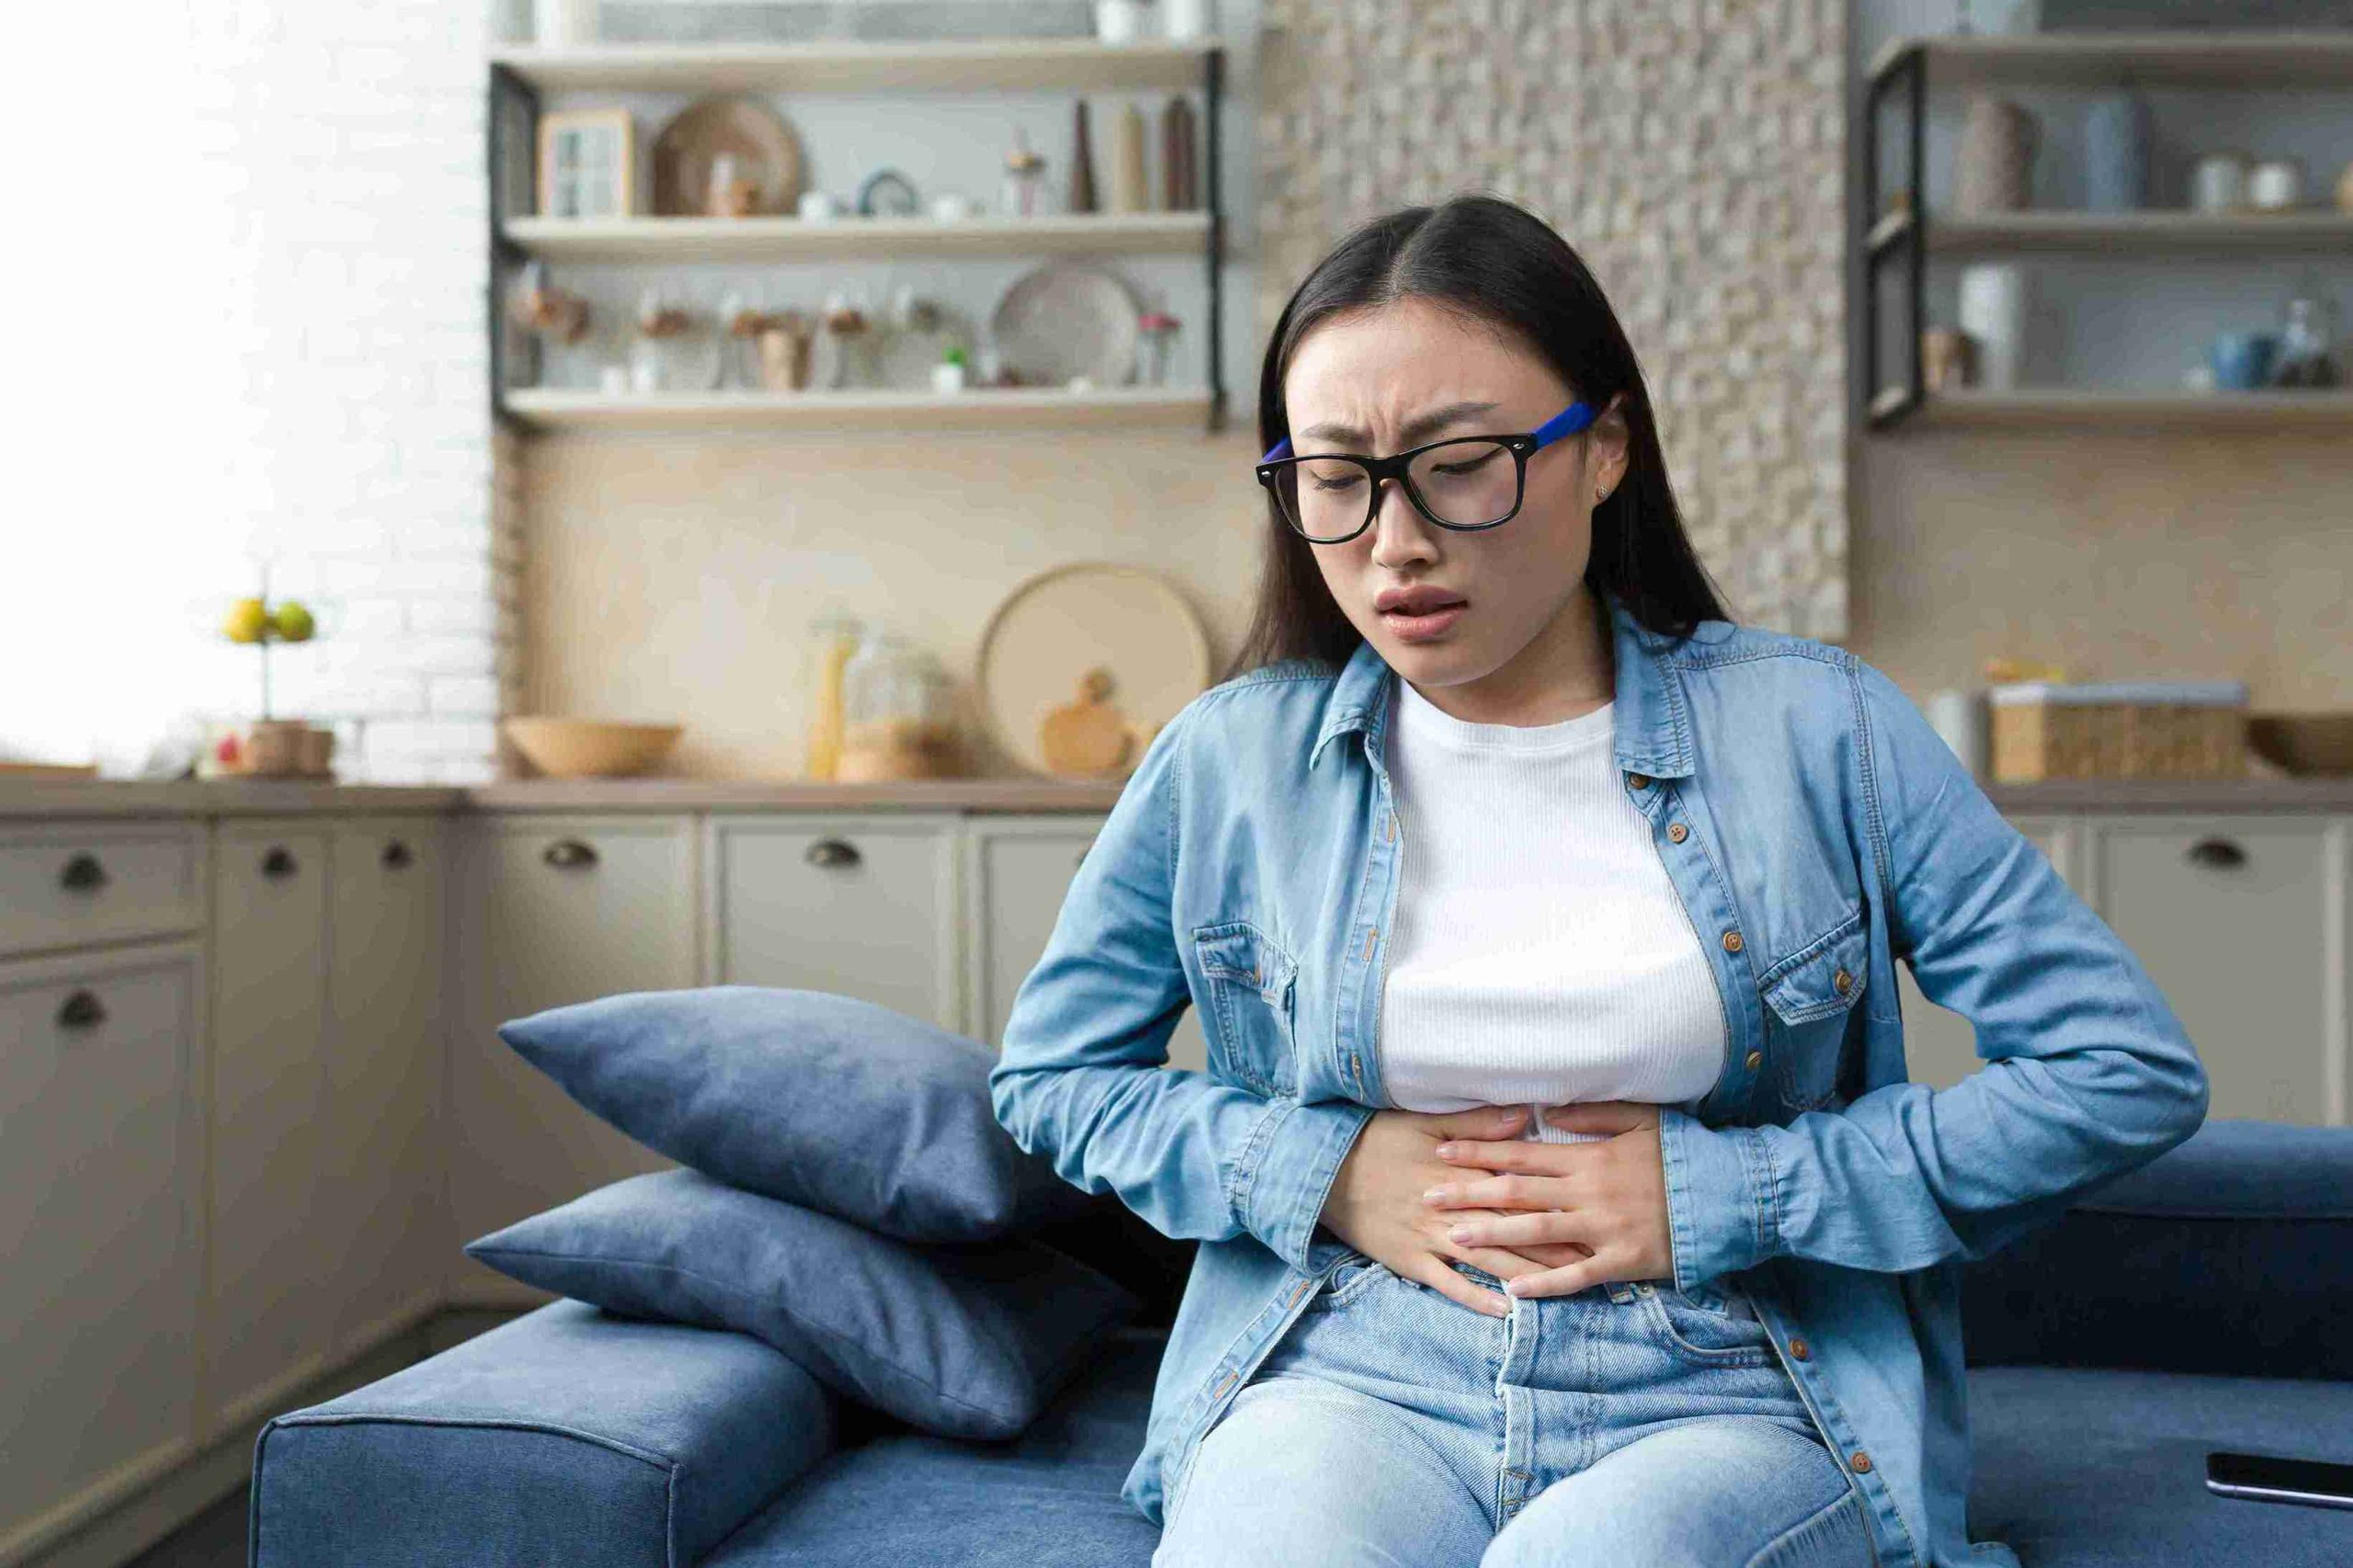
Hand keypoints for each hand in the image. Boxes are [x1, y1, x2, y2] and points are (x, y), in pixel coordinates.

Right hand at [1318, 1104, 1596, 1317]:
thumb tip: (1525, 1116)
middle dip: (1556, 1241)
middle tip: (1597, 1252)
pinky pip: (1449, 1285)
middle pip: (1512, 1226)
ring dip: (1528, 1271)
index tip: (1592, 1205)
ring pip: (1489, 1257)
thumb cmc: (1375, 1141)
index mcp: (1457, 1169)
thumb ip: (1477, 1124)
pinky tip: (1509, 1309)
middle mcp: (1450, 1207)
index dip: (1556, 1198)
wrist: (1322, 1172)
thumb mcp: (1423, 1122)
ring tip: (1567, 1284)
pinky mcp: (1410, 1261)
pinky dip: (1478, 1297)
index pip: (1516, 1187)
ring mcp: (1430, 1237)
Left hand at [1424, 1101, 1672, 1299]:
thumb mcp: (1643, 1119)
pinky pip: (1576, 1274)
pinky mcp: (1623, 1260)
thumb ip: (1594, 1113)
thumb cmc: (1684, 1154)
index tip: (1442, 1153)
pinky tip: (1512, 1290)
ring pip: (1537, 1232)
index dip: (1479, 1152)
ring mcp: (1604, 1227)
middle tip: (1427, 1197)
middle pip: (1517, 1192)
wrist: (1731, 1194)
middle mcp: (1589, 1191)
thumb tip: (1548, 1107)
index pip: (1521, 1153)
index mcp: (1589, 1156)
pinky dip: (1544, 1284)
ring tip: (1455, 1239)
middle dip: (1469, 1194)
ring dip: (1493, 1235)